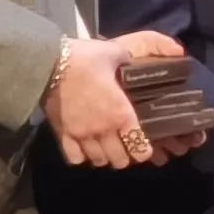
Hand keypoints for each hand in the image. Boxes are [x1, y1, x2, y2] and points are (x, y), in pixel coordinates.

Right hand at [47, 31, 198, 168]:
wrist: (49, 63)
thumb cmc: (85, 58)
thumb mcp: (114, 53)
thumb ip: (132, 59)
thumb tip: (164, 53)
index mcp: (122, 114)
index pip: (140, 148)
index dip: (144, 150)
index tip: (143, 144)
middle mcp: (104, 130)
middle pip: (120, 160)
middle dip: (125, 156)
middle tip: (124, 145)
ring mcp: (83, 135)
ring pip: (99, 161)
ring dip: (104, 156)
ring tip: (105, 147)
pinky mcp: (63, 135)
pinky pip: (75, 158)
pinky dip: (82, 156)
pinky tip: (84, 148)